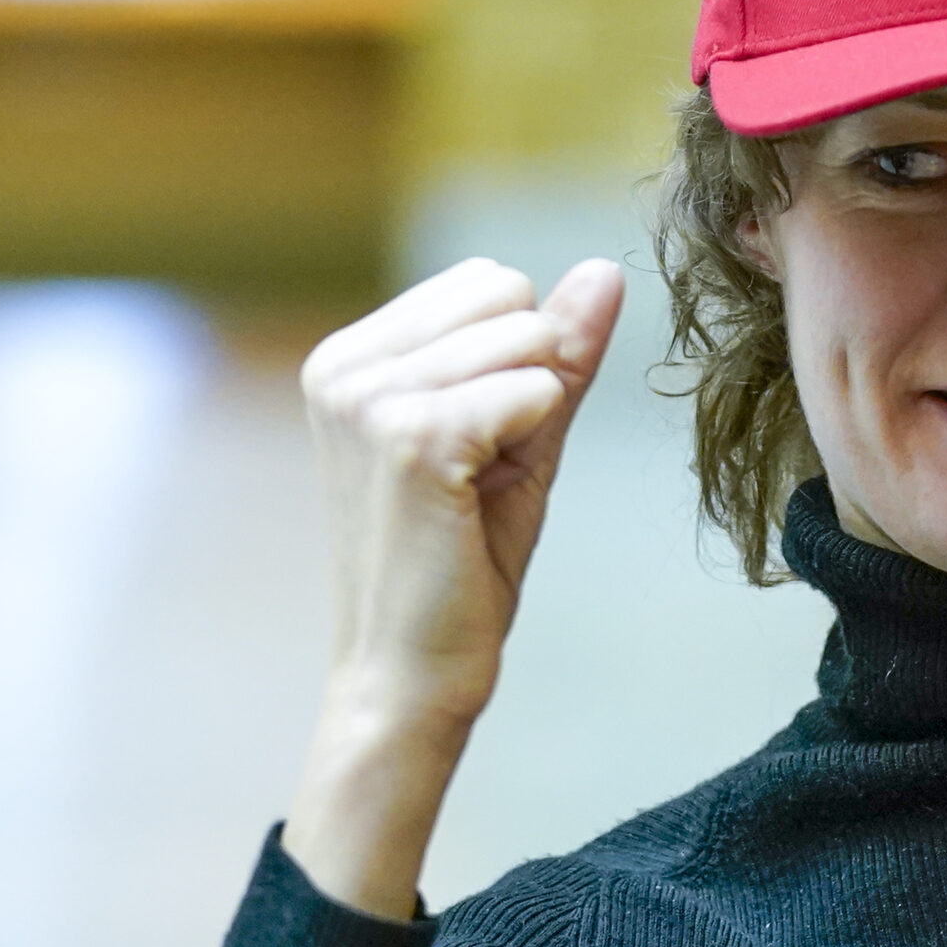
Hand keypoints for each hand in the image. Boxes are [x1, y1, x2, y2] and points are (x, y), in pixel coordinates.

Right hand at [281, 257, 623, 915]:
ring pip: (527, 339)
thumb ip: (559, 352)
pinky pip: (533, 390)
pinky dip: (532, 444)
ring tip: (471, 494)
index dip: (518, 363)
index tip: (476, 448)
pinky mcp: (407, 435)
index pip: (489, 282)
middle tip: (480, 475)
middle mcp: (341, 364)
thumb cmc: (458, 567)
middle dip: (529, 380)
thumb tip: (606, 269)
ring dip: (529, 421)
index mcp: (349, 357)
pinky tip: (475, 502)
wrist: (411, 677)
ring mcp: (366, 396)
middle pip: (510, 296)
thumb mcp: (520, 439)